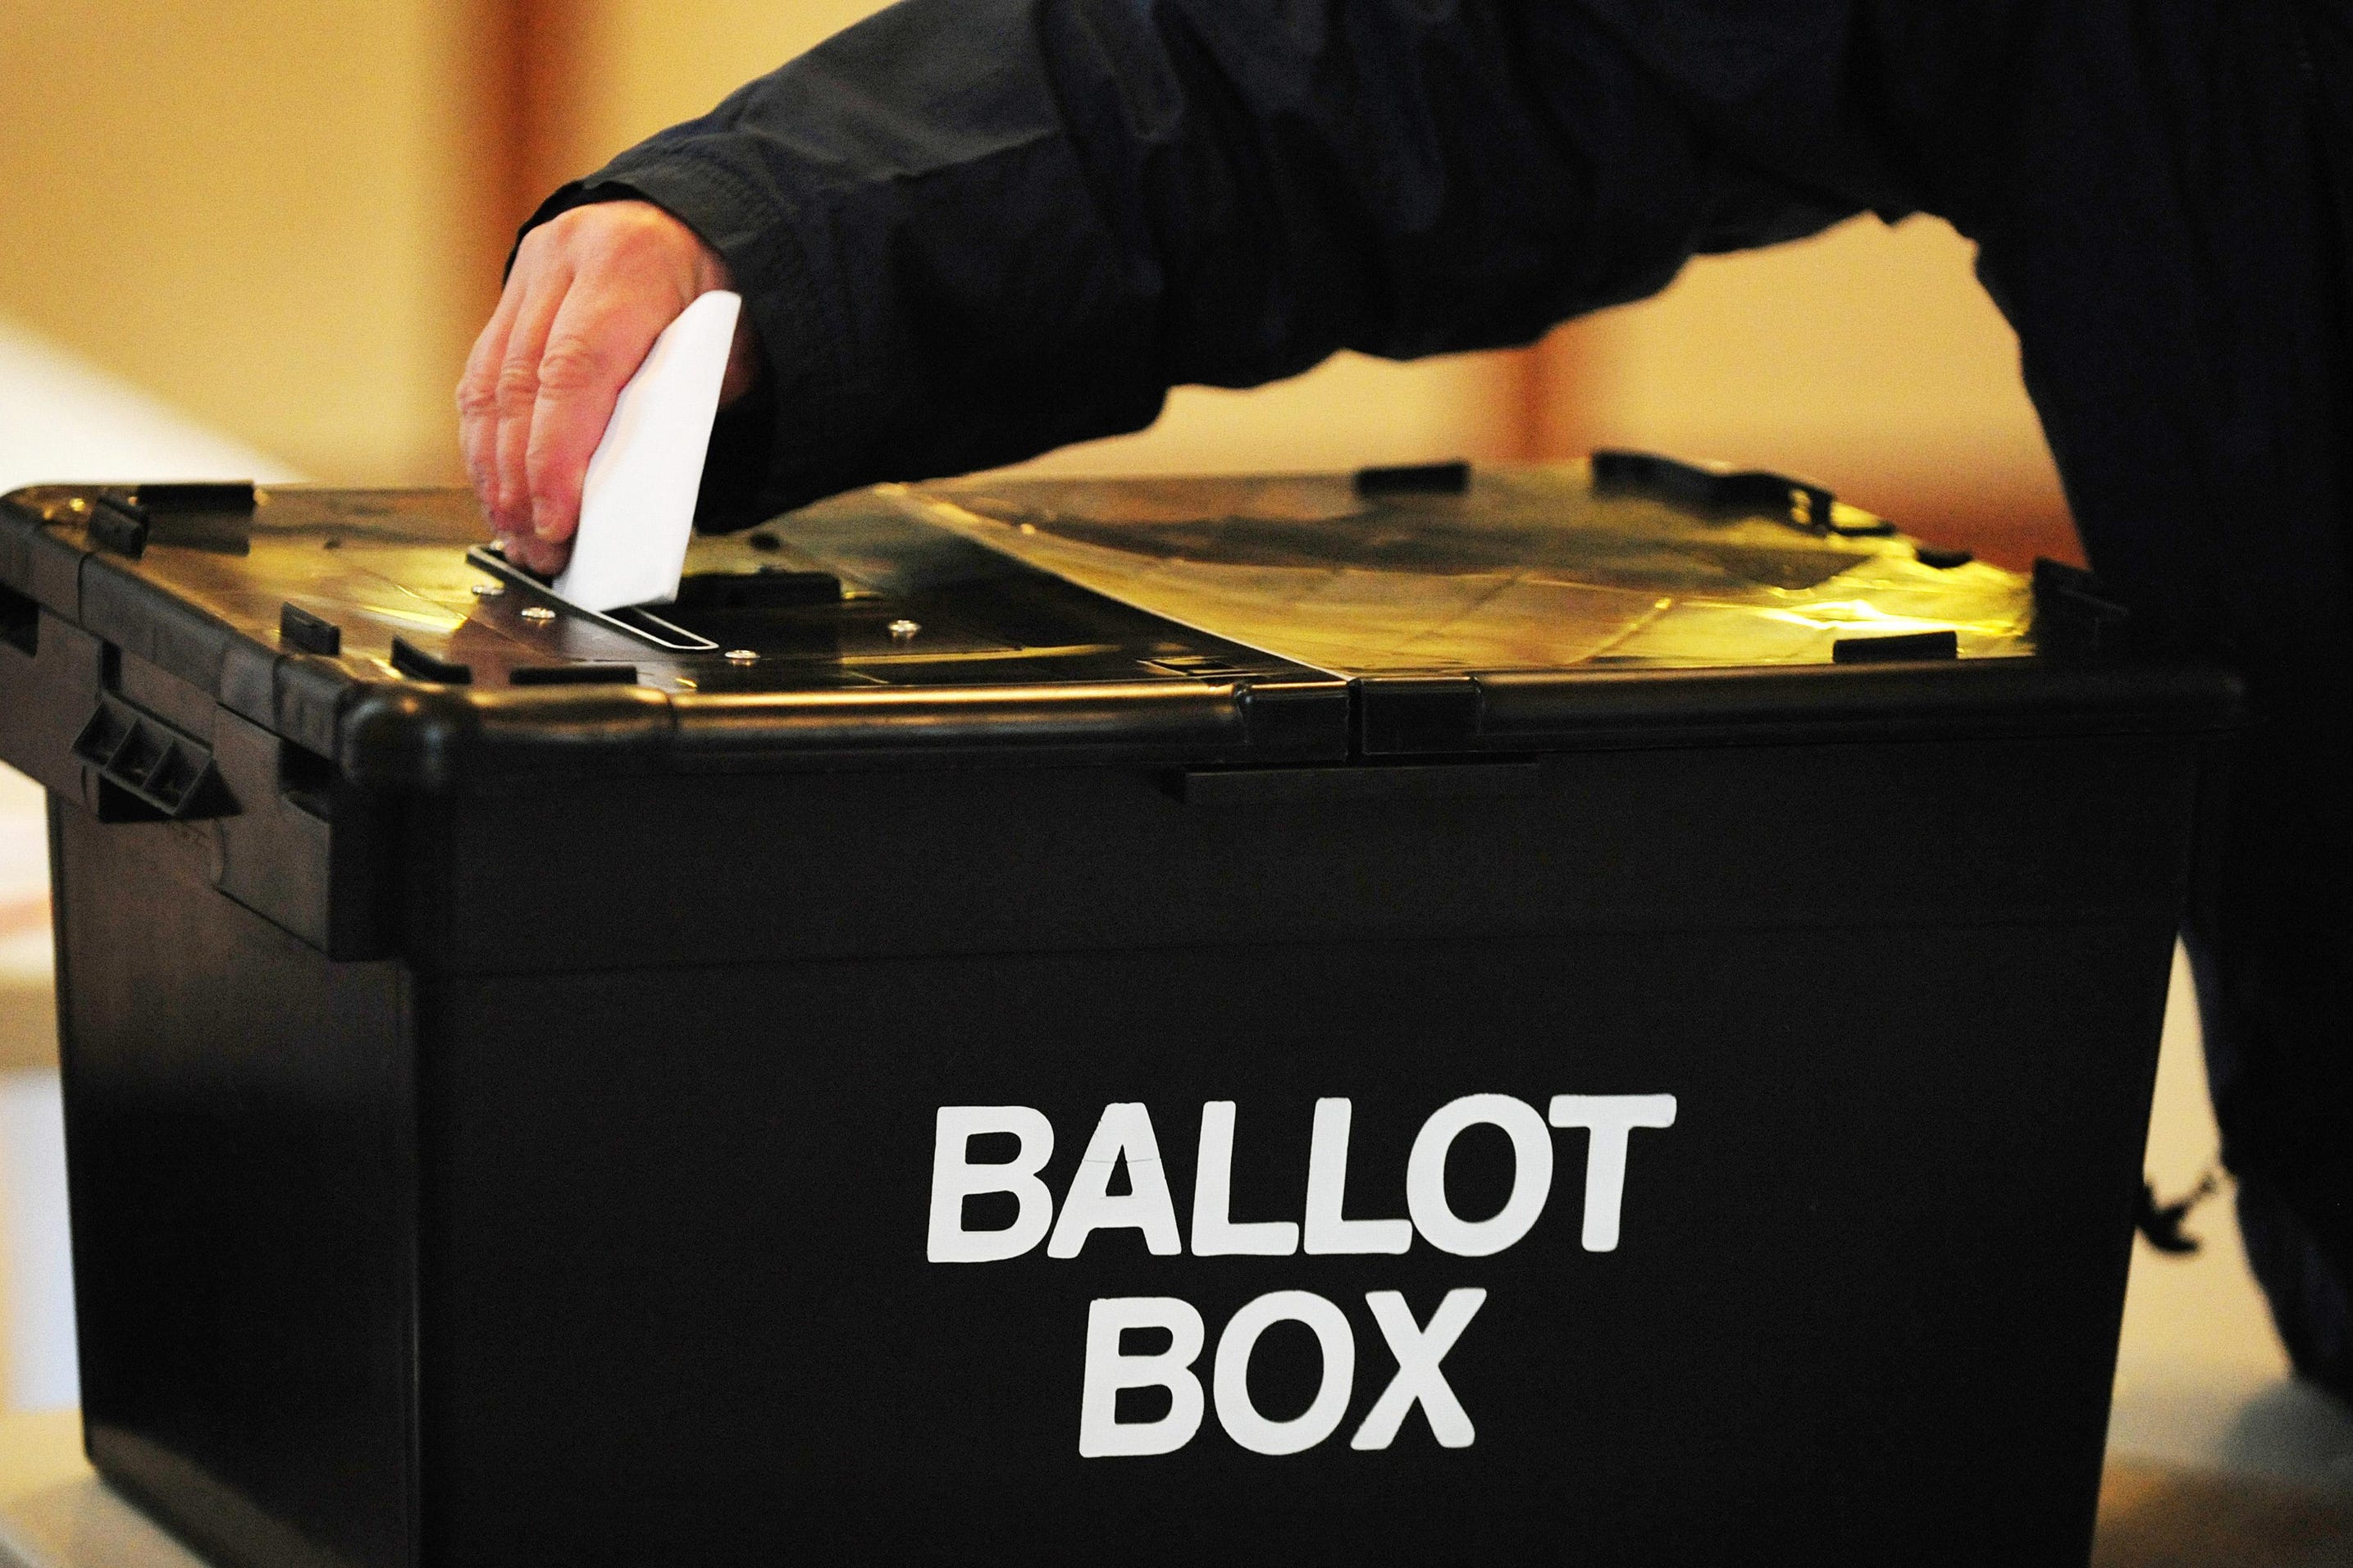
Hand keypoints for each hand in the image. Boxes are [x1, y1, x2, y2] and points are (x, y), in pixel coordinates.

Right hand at [457, 199, 760, 573]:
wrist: (702, 222)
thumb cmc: (719, 297)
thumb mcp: (722, 353)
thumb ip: (674, 411)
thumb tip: (620, 496)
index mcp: (628, 265)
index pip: (574, 373)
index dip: (555, 458)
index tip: (556, 522)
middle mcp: (566, 258)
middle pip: (521, 386)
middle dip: (521, 481)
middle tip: (536, 547)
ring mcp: (530, 271)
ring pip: (488, 384)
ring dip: (494, 470)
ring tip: (514, 532)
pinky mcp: (511, 293)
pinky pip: (483, 375)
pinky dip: (487, 440)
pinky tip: (497, 487)